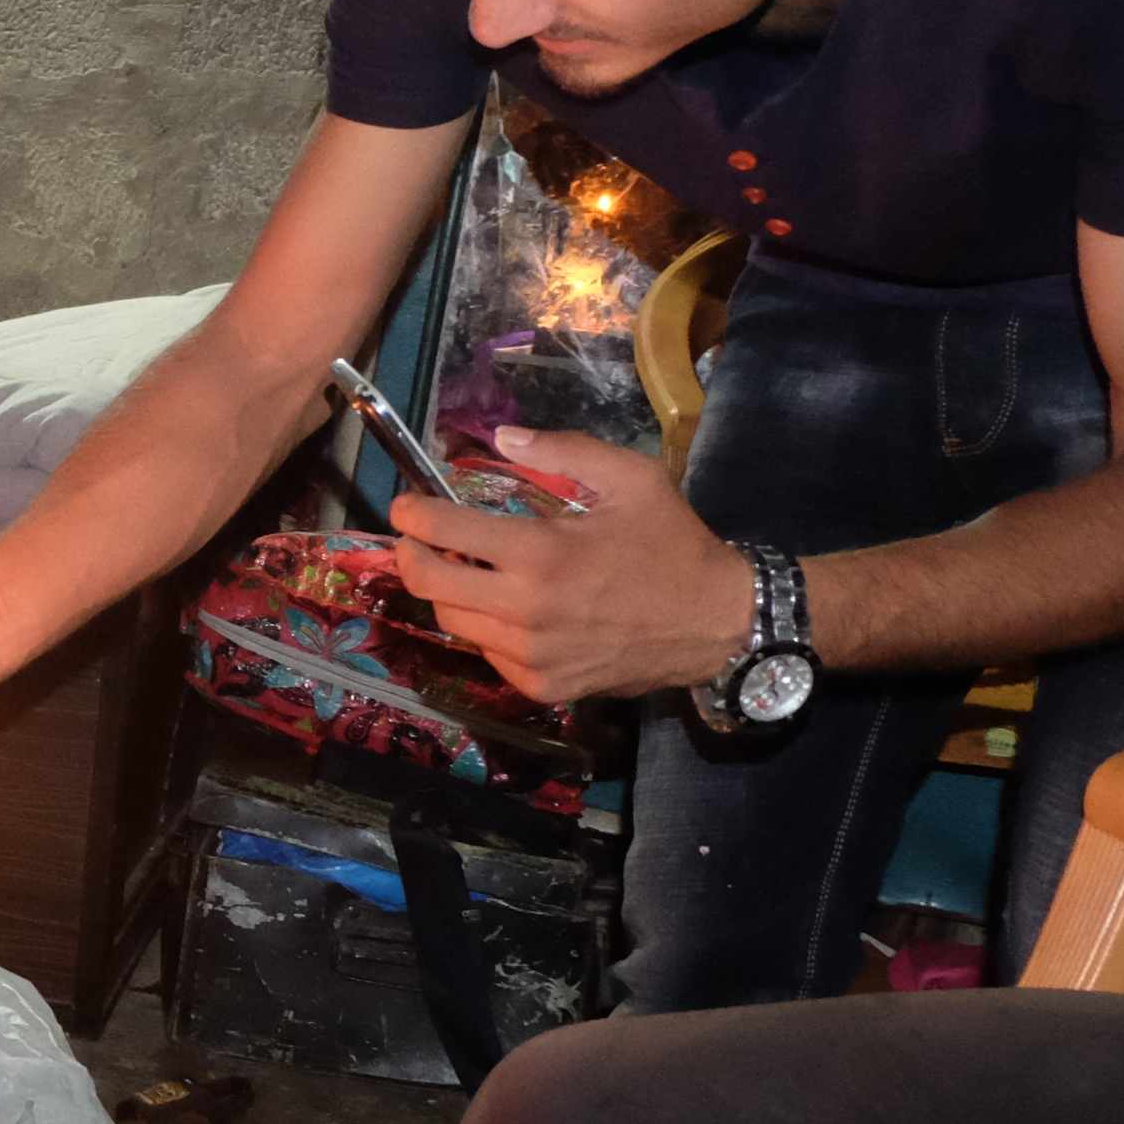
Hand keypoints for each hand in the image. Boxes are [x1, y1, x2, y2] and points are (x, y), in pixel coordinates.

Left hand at [381, 429, 752, 706]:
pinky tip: (508, 608)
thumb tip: (502, 437)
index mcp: (542, 554)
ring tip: (468, 570)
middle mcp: (526, 610)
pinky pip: (489, 654)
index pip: (443, 533)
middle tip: (418, 539)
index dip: (411, 515)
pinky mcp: (544, 687)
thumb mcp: (630, 479)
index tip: (405, 505)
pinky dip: (486, 628)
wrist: (719, 622)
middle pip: (429, 584)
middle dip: (412, 555)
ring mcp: (532, 656)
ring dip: (449, 592)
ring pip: (454, 622)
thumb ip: (562, 452)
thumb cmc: (672, 543)